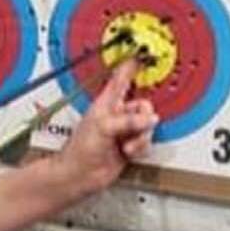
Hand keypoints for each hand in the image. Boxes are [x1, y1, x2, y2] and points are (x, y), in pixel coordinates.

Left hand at [55, 57, 157, 195]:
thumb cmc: (80, 149)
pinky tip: (127, 152)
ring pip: (147, 126)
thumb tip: (148, 119)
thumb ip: (128, 120)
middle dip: (143, 118)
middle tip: (134, 127)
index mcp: (106, 104)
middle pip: (143, 106)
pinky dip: (139, 148)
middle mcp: (116, 115)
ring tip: (125, 145)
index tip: (141, 55)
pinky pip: (146, 142)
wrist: (80, 174)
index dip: (131, 68)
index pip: (121, 80)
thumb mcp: (104, 128)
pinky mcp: (129, 145)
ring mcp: (123, 130)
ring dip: (139, 138)